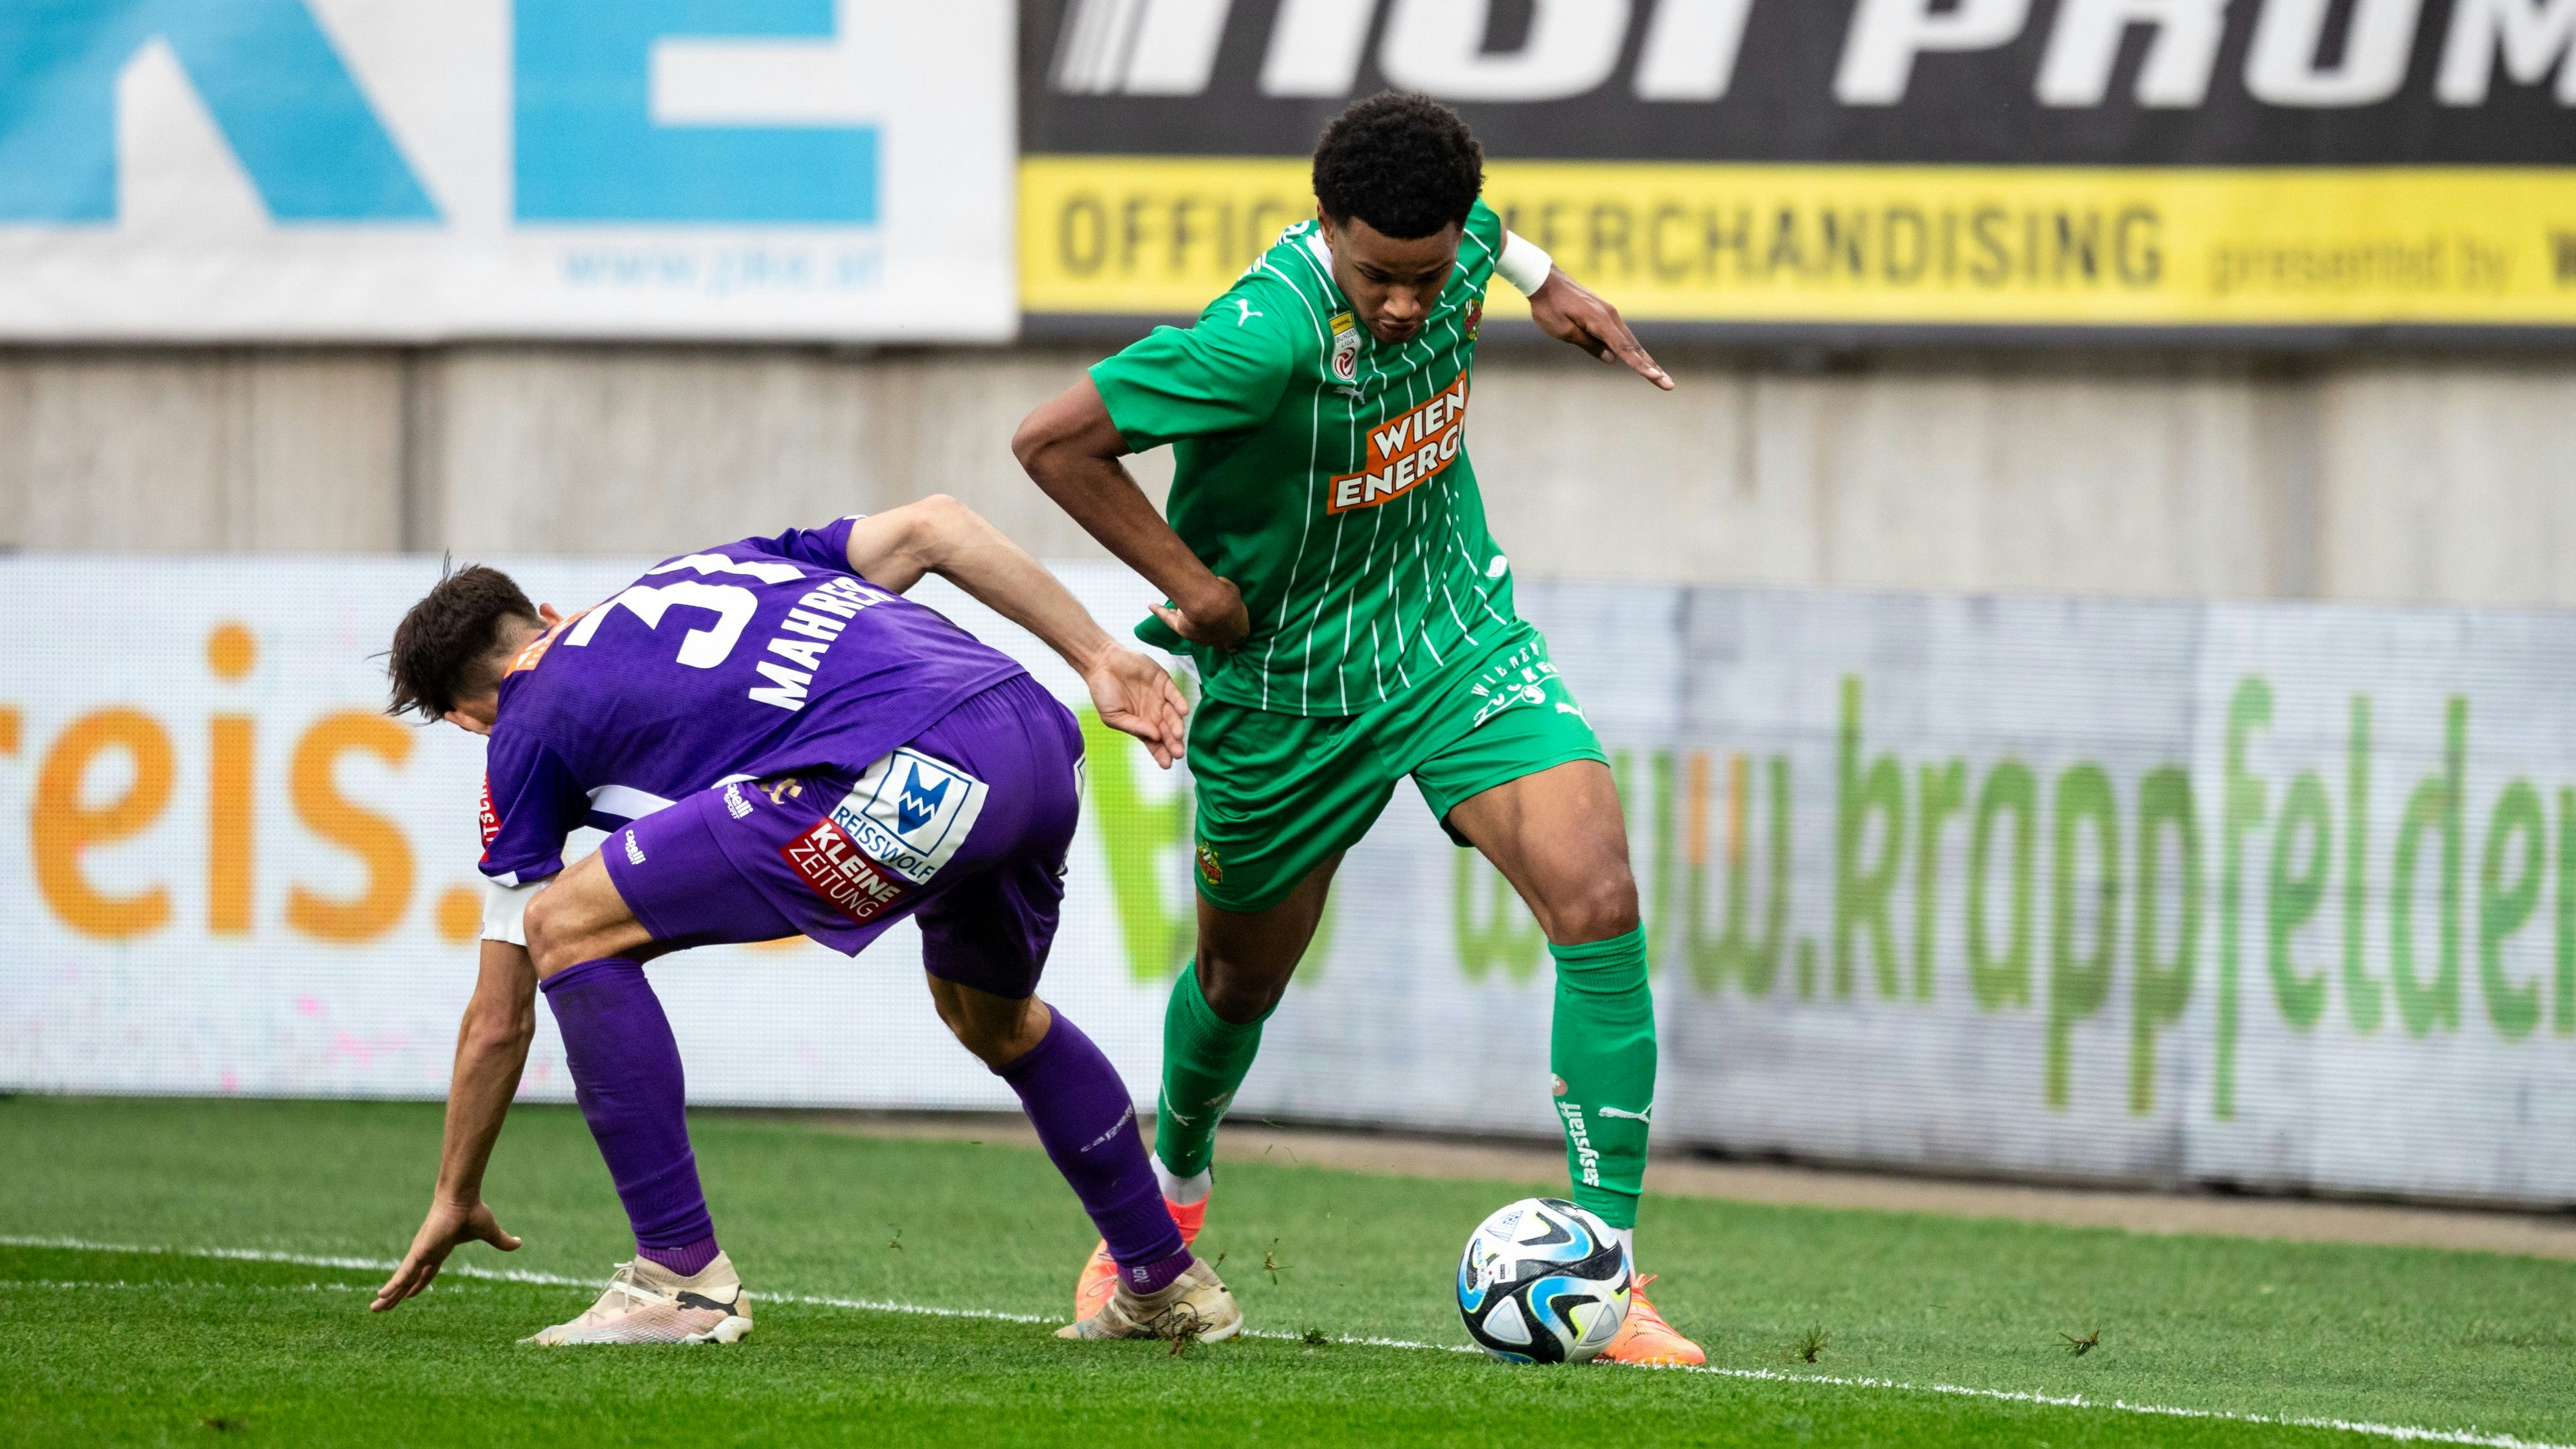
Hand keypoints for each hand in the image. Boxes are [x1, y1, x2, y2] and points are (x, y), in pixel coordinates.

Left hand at [371, 1197, 519, 1311]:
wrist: (462, 1198)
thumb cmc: (473, 1211)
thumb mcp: (490, 1233)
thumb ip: (501, 1241)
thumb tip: (520, 1243)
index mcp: (440, 1249)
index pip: (426, 1272)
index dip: (417, 1284)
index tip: (408, 1295)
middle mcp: (426, 1253)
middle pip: (408, 1279)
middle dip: (396, 1294)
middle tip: (381, 1306)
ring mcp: (420, 1252)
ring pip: (401, 1279)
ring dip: (388, 1295)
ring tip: (374, 1308)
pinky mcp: (418, 1252)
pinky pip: (403, 1273)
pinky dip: (393, 1285)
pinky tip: (382, 1295)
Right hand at [1083, 648, 1191, 768]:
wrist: (1102, 663)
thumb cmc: (1103, 692)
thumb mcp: (1113, 716)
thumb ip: (1133, 726)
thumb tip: (1154, 736)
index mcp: (1142, 725)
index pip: (1155, 743)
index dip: (1162, 753)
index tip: (1167, 764)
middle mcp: (1154, 713)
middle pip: (1167, 732)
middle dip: (1173, 743)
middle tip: (1178, 752)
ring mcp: (1160, 698)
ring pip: (1173, 715)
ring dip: (1176, 725)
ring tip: (1178, 734)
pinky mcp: (1163, 681)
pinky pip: (1174, 694)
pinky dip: (1179, 702)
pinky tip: (1183, 711)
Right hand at [1148, 577, 1249, 652]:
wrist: (1211, 605)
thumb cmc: (1228, 599)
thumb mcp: (1235, 594)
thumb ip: (1231, 598)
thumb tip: (1223, 593)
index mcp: (1238, 633)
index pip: (1237, 637)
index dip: (1232, 630)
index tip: (1229, 623)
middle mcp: (1219, 640)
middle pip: (1214, 636)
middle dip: (1211, 628)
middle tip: (1207, 619)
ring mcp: (1200, 638)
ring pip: (1193, 629)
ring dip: (1187, 619)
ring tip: (1179, 610)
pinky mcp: (1182, 631)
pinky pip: (1171, 621)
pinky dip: (1162, 613)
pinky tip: (1153, 606)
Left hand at [1527, 271, 1673, 391]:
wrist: (1544, 279)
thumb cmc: (1549, 307)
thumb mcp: (1564, 331)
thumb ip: (1589, 345)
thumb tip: (1612, 358)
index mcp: (1600, 322)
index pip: (1624, 350)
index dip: (1640, 366)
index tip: (1655, 378)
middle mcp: (1610, 317)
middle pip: (1634, 347)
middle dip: (1652, 367)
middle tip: (1669, 385)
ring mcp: (1609, 314)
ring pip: (1630, 342)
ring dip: (1646, 360)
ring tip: (1659, 376)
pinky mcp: (1604, 313)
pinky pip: (1621, 335)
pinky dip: (1632, 350)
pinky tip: (1640, 360)